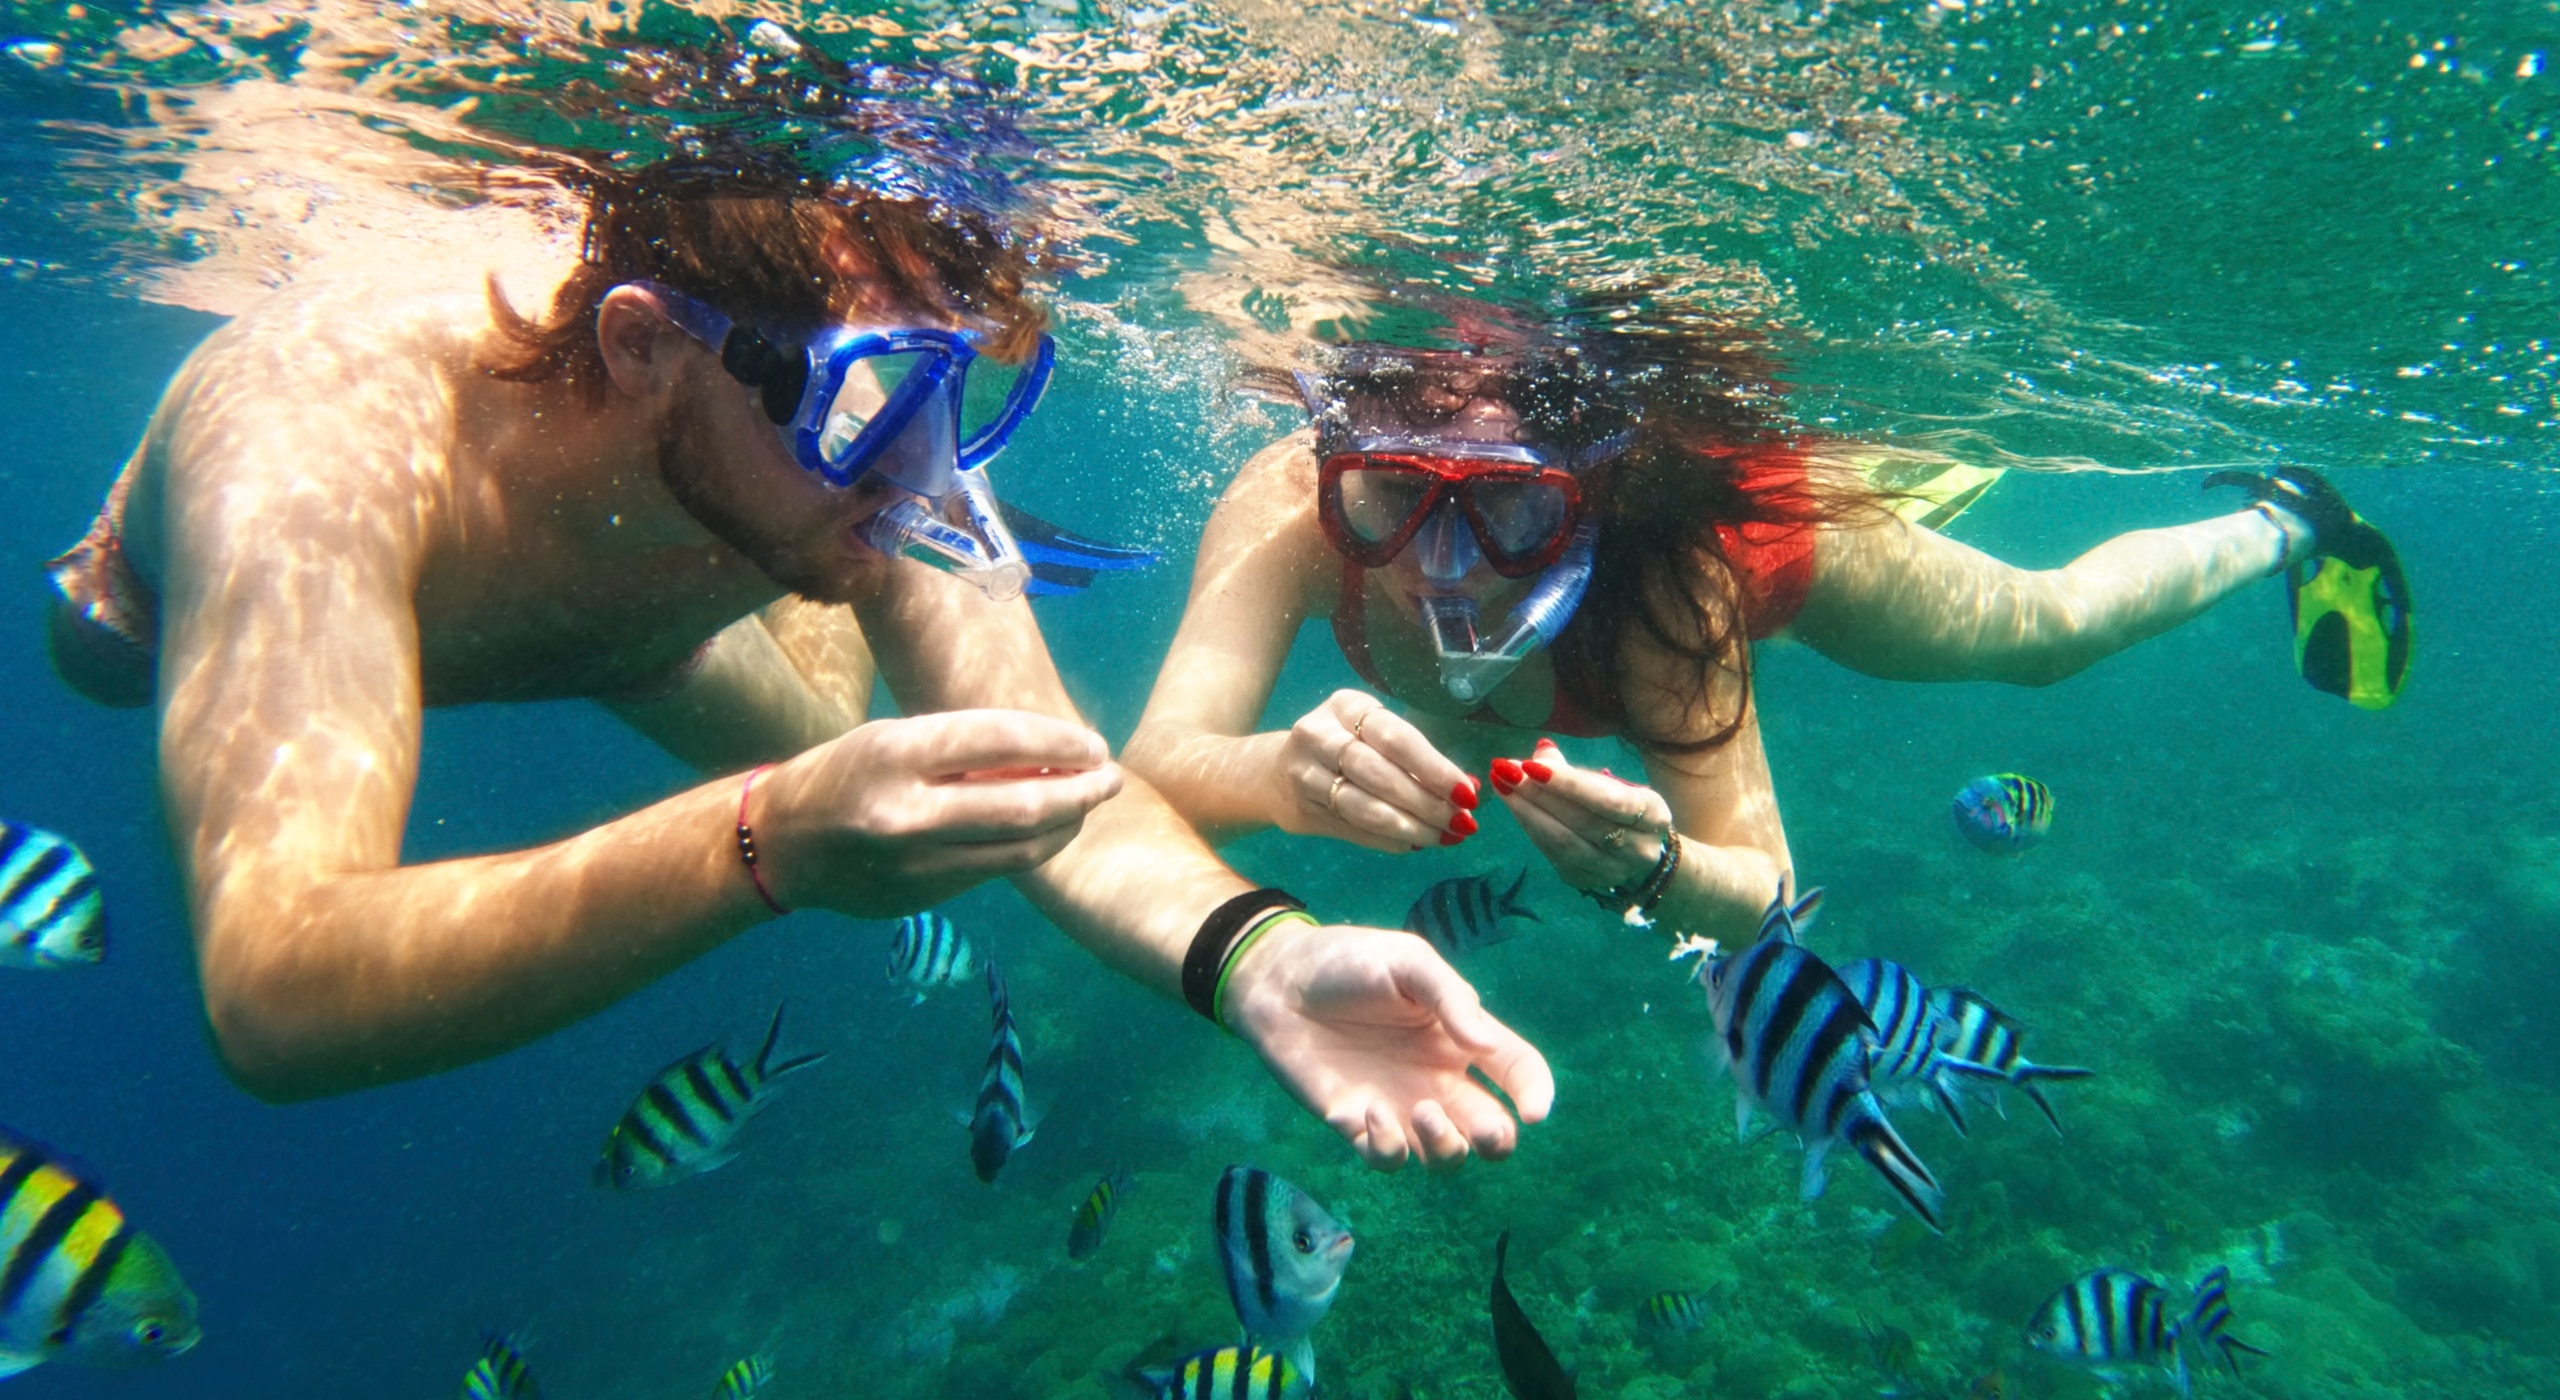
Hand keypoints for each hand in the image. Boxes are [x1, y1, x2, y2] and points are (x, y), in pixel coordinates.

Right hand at [755, 710, 1122, 917]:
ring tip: (1089, 805)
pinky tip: (1048, 830)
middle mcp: (908, 812)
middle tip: (1111, 778)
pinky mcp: (923, 897)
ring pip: (1021, 850)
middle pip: (1024, 804)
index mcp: (897, 754)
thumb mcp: (894, 739)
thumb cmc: (848, 774)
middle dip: (1081, 791)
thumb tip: (1055, 752)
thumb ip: (965, 748)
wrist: (782, 844)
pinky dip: (1031, 848)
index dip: (1061, 741)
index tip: (1094, 743)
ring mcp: (916, 863)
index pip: (1003, 740)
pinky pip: (994, 871)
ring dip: (1068, 826)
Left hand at [1219, 918, 1553, 1169]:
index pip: (1516, 1071)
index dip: (1536, 1094)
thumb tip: (1487, 1046)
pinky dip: (1388, 1147)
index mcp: (1460, 1037)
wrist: (1278, 981)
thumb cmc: (1346, 961)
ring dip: (1447, 1148)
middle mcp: (1437, 1078)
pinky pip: (1389, 1159)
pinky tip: (1366, 1111)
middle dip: (1499, 1141)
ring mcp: (1399, 1106)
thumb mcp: (1407, 963)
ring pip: (1445, 1157)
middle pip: (1491, 1131)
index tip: (1534, 1112)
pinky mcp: (1357, 1124)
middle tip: (1484, 1128)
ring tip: (1420, 1112)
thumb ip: (1450, 998)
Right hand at [1274, 689, 1479, 851]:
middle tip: (1459, 822)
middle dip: (1425, 803)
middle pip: (1380, 774)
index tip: (1466, 793)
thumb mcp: (1372, 734)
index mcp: (1346, 706)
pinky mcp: (1302, 810)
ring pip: (1364, 807)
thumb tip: (1467, 789)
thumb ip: (1414, 759)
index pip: (1396, 738)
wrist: (1275, 770)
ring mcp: (1305, 774)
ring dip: (1409, 827)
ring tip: (1441, 837)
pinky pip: (1353, 829)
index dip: (1434, 768)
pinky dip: (1388, 840)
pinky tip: (1412, 843)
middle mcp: (1319, 735)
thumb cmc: (1344, 745)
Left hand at [1490, 737, 1674, 896]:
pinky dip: (1532, 828)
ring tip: (1503, 787)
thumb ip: (1576, 771)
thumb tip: (1541, 751)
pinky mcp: (1587, 882)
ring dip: (1527, 813)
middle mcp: (1639, 848)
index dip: (1568, 783)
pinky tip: (1516, 807)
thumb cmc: (1621, 807)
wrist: (1639, 852)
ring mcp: (1613, 870)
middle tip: (1504, 771)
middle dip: (1538, 794)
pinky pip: (1553, 854)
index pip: (1608, 799)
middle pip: (1582, 821)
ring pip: (1564, 842)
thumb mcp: (1613, 785)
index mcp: (1653, 814)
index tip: (1529, 765)